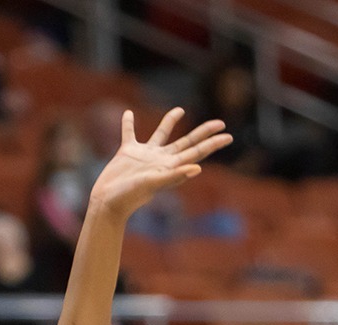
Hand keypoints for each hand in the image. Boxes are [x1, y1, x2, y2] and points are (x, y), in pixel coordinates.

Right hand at [88, 108, 231, 221]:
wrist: (108, 201)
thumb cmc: (130, 196)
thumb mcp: (154, 183)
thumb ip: (175, 175)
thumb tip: (198, 168)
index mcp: (170, 166)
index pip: (197, 152)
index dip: (213, 144)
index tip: (228, 135)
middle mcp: (161, 159)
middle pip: (187, 142)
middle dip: (203, 132)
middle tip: (220, 122)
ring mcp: (144, 155)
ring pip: (161, 134)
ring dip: (170, 122)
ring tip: (180, 110)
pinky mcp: (127, 152)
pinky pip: (129, 134)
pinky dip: (128, 124)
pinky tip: (128, 113)